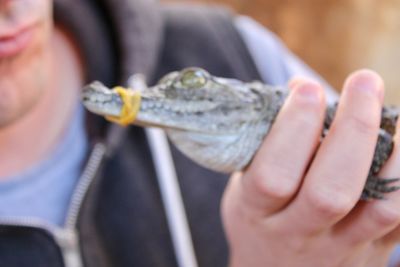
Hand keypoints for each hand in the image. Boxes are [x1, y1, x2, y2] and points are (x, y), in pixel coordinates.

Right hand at [222, 70, 399, 266]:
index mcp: (257, 212)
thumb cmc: (257, 219)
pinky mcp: (373, 251)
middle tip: (363, 82)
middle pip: (331, 191)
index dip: (293, 128)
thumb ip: (267, 141)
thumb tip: (300, 86)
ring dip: (397, 154)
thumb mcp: (243, 184)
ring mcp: (340, 247)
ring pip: (381, 209)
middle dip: (352, 128)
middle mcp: (298, 234)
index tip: (307, 88)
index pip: (275, 173)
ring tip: (397, 115)